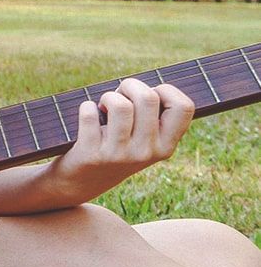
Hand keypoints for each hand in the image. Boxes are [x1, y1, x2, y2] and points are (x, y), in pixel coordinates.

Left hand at [43, 77, 194, 205]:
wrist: (81, 182)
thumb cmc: (115, 148)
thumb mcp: (143, 140)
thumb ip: (153, 117)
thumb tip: (151, 84)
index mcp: (166, 146)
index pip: (184, 107)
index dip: (166, 90)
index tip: (150, 95)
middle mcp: (147, 152)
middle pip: (148, 97)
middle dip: (130, 85)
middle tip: (118, 95)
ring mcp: (120, 155)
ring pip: (120, 105)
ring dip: (108, 96)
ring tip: (103, 106)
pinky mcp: (92, 154)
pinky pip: (90, 113)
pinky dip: (86, 107)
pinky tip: (87, 115)